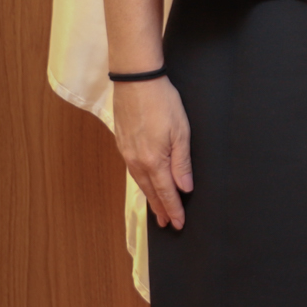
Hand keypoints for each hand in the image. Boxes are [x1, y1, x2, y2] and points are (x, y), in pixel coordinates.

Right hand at [111, 76, 192, 229]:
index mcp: (153, 161)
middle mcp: (137, 162)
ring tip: (157, 210)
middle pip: (151, 191)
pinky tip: (144, 184)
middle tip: (167, 224)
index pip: (166, 192)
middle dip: (160, 208)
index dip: (173, 208)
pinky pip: (133, 172)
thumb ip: (182, 162)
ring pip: (140, 182)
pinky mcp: (122, 144)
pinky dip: (141, 183)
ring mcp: (127, 153)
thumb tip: (184, 188)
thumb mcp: (181, 131)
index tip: (179, 223)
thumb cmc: (162, 103)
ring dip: (150, 198)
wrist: (135, 82)